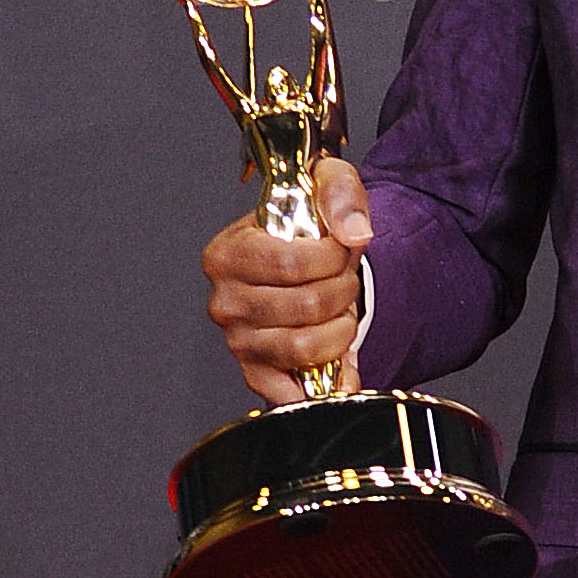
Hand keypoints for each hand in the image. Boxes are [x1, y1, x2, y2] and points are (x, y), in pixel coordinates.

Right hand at [202, 159, 370, 405]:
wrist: (305, 261)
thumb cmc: (309, 228)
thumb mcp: (326, 186)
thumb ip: (340, 193)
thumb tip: (352, 231)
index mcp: (228, 254)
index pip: (290, 262)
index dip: (334, 257)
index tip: (341, 248)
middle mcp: (225, 301)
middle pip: (307, 305)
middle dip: (344, 291)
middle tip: (343, 279)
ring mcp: (238, 341)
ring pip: (306, 346)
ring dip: (341, 328)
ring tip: (338, 309)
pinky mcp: (256, 373)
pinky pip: (294, 391)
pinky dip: (325, 379)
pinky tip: (337, 359)